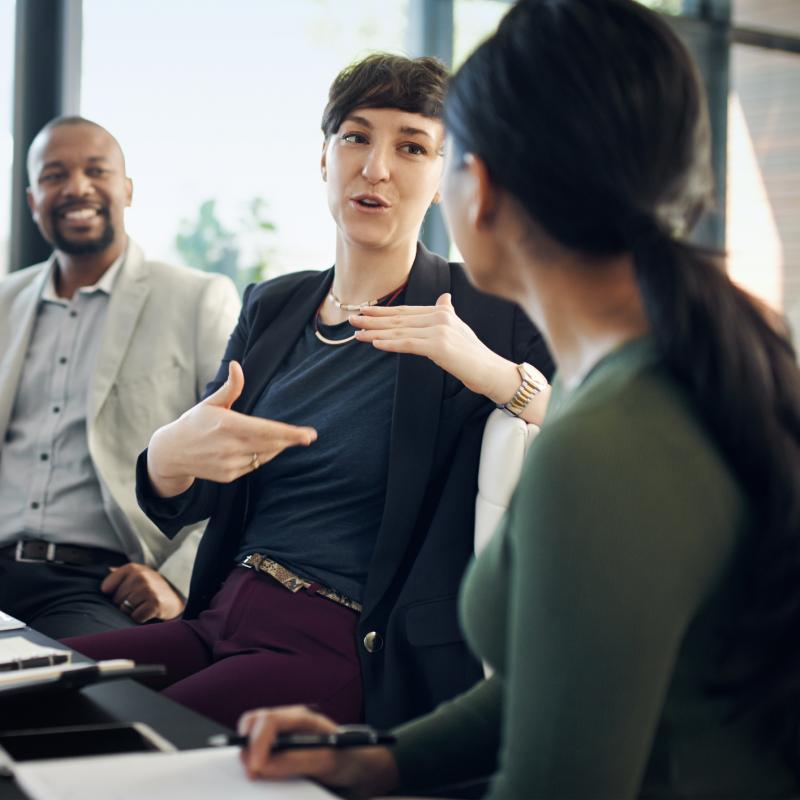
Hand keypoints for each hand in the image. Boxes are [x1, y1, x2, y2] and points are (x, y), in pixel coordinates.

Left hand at [100, 563, 184, 622]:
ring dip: (132, 611)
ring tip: (144, 605)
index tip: (126, 593)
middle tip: (139, 600)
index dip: (113, 594)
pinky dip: (141, 619)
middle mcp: (139, 576)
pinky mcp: (154, 603)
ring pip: (124, 609)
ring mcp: (147, 589)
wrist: (177, 597)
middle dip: (124, 604)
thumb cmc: (152, 588)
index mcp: (132, 568)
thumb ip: (120, 574)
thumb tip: (104, 571)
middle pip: (115, 600)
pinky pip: (135, 617)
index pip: (106, 587)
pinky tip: (149, 612)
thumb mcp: (137, 575)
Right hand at [147, 360, 317, 496]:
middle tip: (309, 436)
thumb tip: (236, 364)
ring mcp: (229, 463)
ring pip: (264, 455)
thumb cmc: (194, 422)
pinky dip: (261, 455)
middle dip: (291, 440)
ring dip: (276, 446)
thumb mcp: (210, 402)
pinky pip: (254, 465)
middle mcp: (229, 446)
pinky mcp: (229, 475)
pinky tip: (259, 447)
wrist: (171, 453)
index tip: (308, 434)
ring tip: (282, 438)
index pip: (264, 430)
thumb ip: (230, 387)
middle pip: (270, 444)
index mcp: (226, 425)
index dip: (288, 433)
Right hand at [238, 706, 398, 798]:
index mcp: (300, 717)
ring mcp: (281, 736)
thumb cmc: (346, 757)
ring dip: (248, 756)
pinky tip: (261, 776)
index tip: (255, 768)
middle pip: (253, 723)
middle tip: (251, 774)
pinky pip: (257, 754)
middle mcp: (287, 723)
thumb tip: (263, 765)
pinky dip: (253, 764)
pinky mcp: (278, 752)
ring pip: (251, 737)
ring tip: (257, 776)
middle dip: (246, 747)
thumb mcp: (327, 760)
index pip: (268, 721)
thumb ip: (296, 760)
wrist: (358, 768)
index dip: (257, 743)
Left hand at [351, 293, 534, 403]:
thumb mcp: (459, 329)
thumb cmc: (473, 355)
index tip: (364, 311)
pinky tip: (375, 343)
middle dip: (373, 320)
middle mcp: (440, 316)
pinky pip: (409, 344)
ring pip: (400, 331)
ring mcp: (439, 330)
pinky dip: (391, 343)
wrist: (490, 370)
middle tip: (352, 319)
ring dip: (376, 332)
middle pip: (399, 319)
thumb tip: (445, 297)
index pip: (406, 311)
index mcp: (441, 311)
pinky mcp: (439, 346)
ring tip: (357, 333)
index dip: (383, 312)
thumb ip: (448, 313)